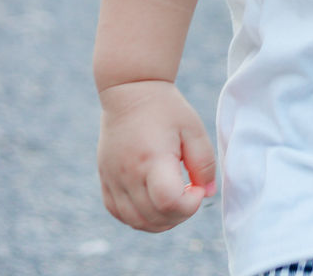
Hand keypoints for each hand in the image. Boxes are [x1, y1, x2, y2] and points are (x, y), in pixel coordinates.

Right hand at [97, 80, 216, 230]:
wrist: (130, 90)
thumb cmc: (166, 108)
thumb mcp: (194, 129)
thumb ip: (205, 163)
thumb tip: (207, 193)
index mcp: (152, 158)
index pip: (169, 202)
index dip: (189, 205)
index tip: (197, 187)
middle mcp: (128, 173)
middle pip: (154, 218)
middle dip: (180, 214)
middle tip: (190, 192)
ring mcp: (113, 179)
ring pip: (136, 222)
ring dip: (161, 221)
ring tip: (174, 198)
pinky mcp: (105, 180)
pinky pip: (119, 214)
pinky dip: (139, 218)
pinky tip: (154, 202)